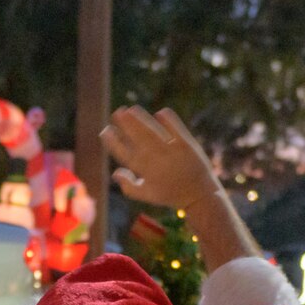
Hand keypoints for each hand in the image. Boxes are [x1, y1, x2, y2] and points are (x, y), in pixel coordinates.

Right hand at [101, 106, 223, 211]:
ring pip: (154, 132)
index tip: (105, 131)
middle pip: (139, 139)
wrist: (199, 195)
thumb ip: (128, 186)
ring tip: (131, 109)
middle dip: (127, 125)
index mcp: (146, 173)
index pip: (125, 155)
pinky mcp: (187, 145)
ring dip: (142, 119)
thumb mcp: (147, 195)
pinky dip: (168, 120)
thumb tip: (114, 172)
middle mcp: (158, 162)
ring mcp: (173, 152)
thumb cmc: (170, 194)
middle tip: (117, 112)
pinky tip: (159, 112)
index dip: (114, 143)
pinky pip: (176, 128)